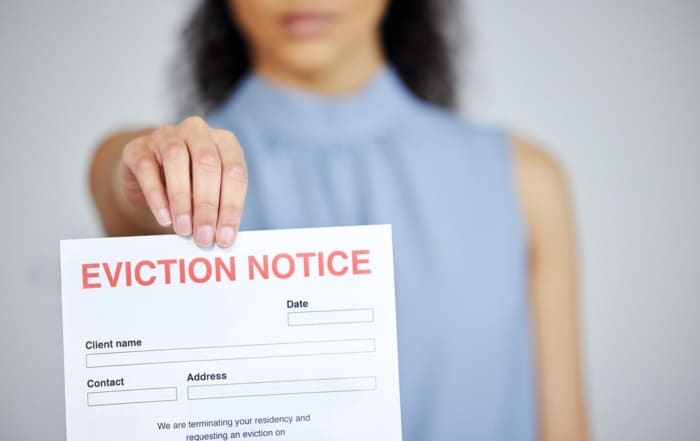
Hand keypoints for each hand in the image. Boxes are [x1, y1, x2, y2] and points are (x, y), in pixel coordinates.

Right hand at [118, 116, 246, 247]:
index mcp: (224, 142)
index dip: (232, 206)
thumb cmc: (188, 185)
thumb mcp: (208, 193)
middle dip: (207, 205)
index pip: (235, 171)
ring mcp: (167, 135)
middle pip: (208, 164)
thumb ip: (218, 209)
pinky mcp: (138, 147)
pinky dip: (156, 196)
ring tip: (184, 229)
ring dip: (182, 199)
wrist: (148, 175)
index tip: (225, 237)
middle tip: (203, 237)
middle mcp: (198, 132)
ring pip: (177, 160)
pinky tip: (164, 218)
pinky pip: (147, 168)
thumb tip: (221, 236)